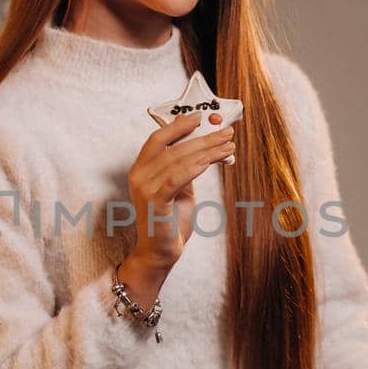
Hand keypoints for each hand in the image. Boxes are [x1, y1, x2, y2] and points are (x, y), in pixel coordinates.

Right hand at [125, 110, 234, 269]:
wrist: (160, 251)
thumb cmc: (170, 220)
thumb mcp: (178, 187)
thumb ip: (183, 165)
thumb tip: (197, 141)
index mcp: (140, 168)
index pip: (157, 139)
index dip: (178, 126)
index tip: (200, 117)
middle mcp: (138, 175)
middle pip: (173, 148)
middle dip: (203, 138)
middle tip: (226, 133)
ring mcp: (144, 189)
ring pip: (179, 160)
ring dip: (208, 151)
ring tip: (228, 147)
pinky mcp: (154, 202)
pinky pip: (178, 178)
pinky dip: (197, 167)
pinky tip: (213, 161)